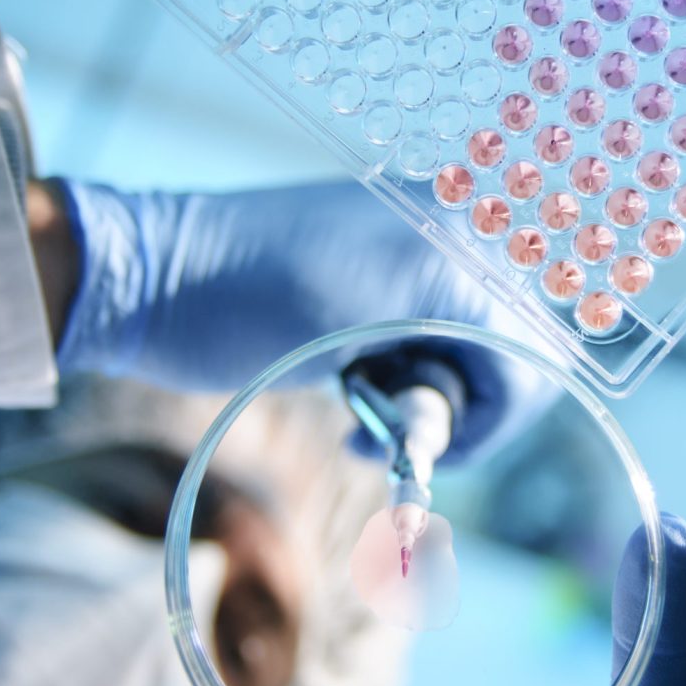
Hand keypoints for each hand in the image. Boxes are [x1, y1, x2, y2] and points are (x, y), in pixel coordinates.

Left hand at [51, 178, 549, 460]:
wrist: (155, 274)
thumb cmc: (242, 310)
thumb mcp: (358, 338)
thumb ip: (458, 346)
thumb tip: (518, 383)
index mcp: (453, 245)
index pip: (530, 352)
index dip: (496, 418)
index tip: (438, 451)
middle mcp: (451, 235)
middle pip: (514, 345)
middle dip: (467, 401)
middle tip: (399, 427)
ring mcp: (420, 246)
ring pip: (477, 342)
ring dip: (433, 388)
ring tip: (366, 406)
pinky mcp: (389, 266)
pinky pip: (439, 325)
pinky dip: (411, 365)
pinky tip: (359, 379)